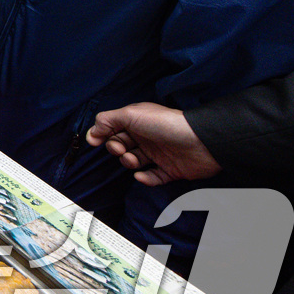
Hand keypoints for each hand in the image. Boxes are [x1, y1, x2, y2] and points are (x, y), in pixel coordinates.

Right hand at [86, 102, 220, 186]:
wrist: (200, 142)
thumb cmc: (167, 124)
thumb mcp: (132, 114)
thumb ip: (108, 120)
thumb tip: (92, 131)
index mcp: (137, 121)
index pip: (114, 128)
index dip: (104, 135)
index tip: (95, 141)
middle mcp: (146, 137)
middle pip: (122, 145)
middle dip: (116, 149)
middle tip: (120, 150)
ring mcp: (158, 154)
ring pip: (134, 162)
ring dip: (129, 163)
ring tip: (134, 161)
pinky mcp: (169, 170)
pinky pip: (152, 178)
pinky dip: (145, 179)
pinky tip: (142, 176)